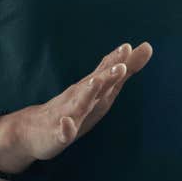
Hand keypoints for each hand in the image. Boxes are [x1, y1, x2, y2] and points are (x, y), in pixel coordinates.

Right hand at [0, 43, 152, 170]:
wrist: (34, 130)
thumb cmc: (74, 108)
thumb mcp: (102, 90)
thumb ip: (123, 69)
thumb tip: (148, 46)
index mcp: (90, 88)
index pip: (104, 72)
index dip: (116, 60)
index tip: (127, 47)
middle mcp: (78, 97)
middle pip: (94, 84)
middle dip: (107, 75)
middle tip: (121, 65)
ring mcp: (66, 114)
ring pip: (78, 104)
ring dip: (87, 93)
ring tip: (96, 83)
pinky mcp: (57, 134)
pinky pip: (62, 132)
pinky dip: (65, 128)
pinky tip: (67, 124)